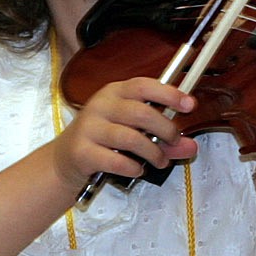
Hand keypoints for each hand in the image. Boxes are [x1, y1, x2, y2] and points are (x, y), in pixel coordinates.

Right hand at [54, 76, 196, 185]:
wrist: (64, 160)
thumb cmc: (103, 141)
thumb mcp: (132, 132)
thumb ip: (163, 138)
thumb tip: (191, 146)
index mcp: (114, 93)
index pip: (143, 86)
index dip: (169, 94)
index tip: (189, 105)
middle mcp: (100, 106)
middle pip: (141, 113)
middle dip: (165, 129)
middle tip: (174, 142)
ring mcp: (89, 128)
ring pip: (131, 139)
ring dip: (153, 153)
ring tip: (160, 161)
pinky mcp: (83, 152)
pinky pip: (116, 161)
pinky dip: (133, 167)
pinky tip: (138, 169)